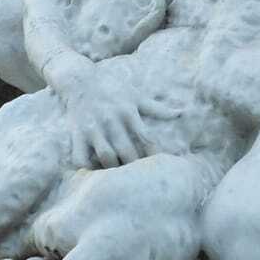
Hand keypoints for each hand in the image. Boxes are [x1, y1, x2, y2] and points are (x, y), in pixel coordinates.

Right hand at [63, 68, 180, 168]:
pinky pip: (80, 156)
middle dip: (135, 166)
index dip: (155, 154)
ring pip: (106, 156)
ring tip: (120, 180)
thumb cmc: (112, 87)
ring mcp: (93, 128)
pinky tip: (94, 174)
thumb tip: (181, 112)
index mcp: (128, 111)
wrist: (79, 79)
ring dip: (113, 169)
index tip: (162, 166)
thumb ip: (157, 108)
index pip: (146, 137)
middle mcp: (111, 120)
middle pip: (127, 151)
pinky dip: (86, 168)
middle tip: (141, 179)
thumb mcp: (135, 95)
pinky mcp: (77, 133)